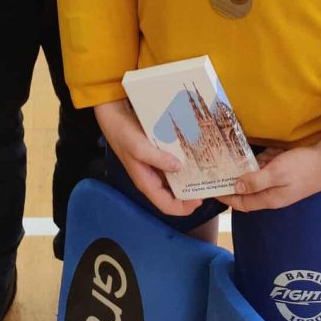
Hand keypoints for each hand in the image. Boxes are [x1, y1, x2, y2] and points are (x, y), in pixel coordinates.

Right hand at [95, 99, 202, 217]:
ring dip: (189, 176)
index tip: (201, 198)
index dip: (185, 208)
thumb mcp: (138, 146)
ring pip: (175, 179)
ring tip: (205, 169)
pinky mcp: (157, 153)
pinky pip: (173, 163)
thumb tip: (179, 167)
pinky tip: (193, 153)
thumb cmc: (122, 132)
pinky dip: (184, 162)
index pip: (167, 205)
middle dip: (191, 192)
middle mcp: (152, 177)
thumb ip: (157, 158)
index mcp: (146, 182)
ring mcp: (154, 165)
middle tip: (207, 182)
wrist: (113, 113)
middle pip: (174, 194)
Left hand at [219, 108, 320, 212]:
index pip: (241, 202)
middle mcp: (271, 192)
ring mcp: (278, 182)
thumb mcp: (278, 173)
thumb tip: (236, 186)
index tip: (209, 187)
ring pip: (254, 174)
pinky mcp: (283, 171)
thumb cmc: (303, 168)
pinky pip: (265, 164)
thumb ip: (257, 180)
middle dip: (232, 178)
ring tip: (227, 155)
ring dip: (246, 166)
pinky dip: (261, 158)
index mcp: (269, 198)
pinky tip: (256, 149)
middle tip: (214, 167)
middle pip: (246, 188)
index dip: (225, 196)